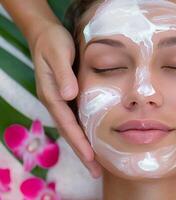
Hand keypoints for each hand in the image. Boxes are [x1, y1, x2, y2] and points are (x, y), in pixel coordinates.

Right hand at [31, 22, 101, 176]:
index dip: (79, 142)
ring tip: (96, 164)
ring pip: (73, 128)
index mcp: (52, 95)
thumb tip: (70, 96)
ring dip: (84, 146)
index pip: (67, 124)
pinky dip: (84, 132)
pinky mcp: (68, 96)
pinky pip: (77, 119)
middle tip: (96, 172)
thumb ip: (63, 74)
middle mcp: (56, 102)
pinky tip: (94, 139)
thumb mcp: (58, 54)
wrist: (46, 34)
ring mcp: (61, 100)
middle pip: (70, 132)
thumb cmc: (53, 42)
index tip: (91, 158)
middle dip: (83, 153)